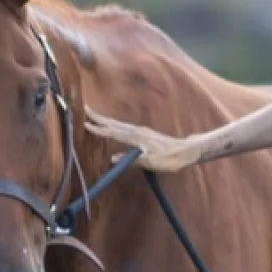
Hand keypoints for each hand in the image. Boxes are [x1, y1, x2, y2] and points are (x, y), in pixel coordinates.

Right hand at [84, 109, 202, 172]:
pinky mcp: (144, 133)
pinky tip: (113, 125)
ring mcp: (141, 131)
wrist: (188, 151)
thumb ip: (132, 160)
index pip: (114, 132)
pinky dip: (114, 124)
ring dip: (104, 119)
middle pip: (114, 123)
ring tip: (92, 115)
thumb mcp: (152, 162)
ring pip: (118, 124)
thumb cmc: (171, 159)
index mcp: (137, 138)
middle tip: (83, 109)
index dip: (99, 129)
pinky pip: (124, 127)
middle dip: (98, 117)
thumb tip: (112, 158)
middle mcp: (138, 132)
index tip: (85, 123)